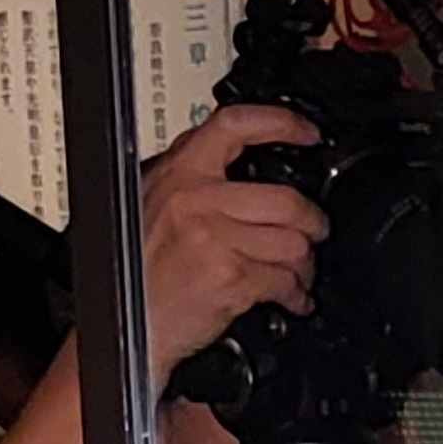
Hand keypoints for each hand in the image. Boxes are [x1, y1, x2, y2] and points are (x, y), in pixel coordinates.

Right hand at [140, 104, 323, 379]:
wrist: (126, 320)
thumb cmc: (137, 268)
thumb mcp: (153, 201)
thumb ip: (192, 174)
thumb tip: (234, 153)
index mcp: (180, 173)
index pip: (234, 126)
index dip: (280, 123)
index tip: (307, 133)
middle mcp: (196, 200)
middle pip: (286, 200)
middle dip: (312, 222)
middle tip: (315, 231)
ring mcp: (214, 238)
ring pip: (293, 243)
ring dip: (305, 264)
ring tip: (298, 271)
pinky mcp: (230, 277)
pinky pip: (285, 281)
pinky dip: (297, 295)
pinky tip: (291, 298)